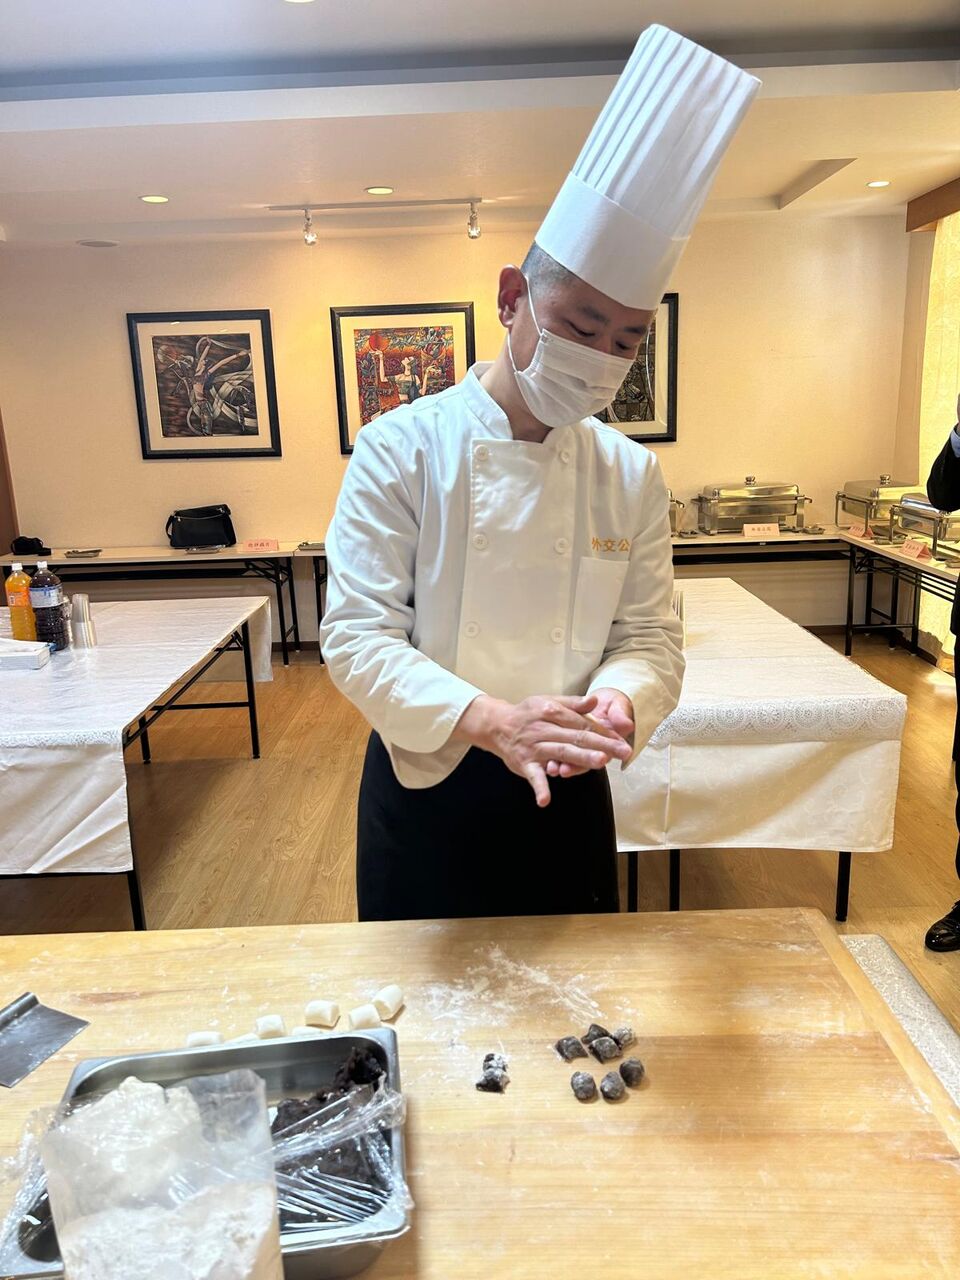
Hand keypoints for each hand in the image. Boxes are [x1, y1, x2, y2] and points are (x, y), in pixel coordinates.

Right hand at [454, 693, 631, 807]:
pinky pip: (533, 777)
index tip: (622, 740)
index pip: (582, 722)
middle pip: (576, 737)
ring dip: (580, 759)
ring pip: (561, 753)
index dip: (604, 731)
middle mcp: (544, 729)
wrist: (497, 725)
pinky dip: (539, 788)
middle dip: (602, 744)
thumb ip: (573, 703)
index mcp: (552, 711)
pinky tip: (545, 800)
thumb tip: (595, 701)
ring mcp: (534, 748)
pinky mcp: (524, 764)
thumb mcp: (549, 702)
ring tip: (599, 763)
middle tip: (622, 752)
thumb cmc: (528, 714)